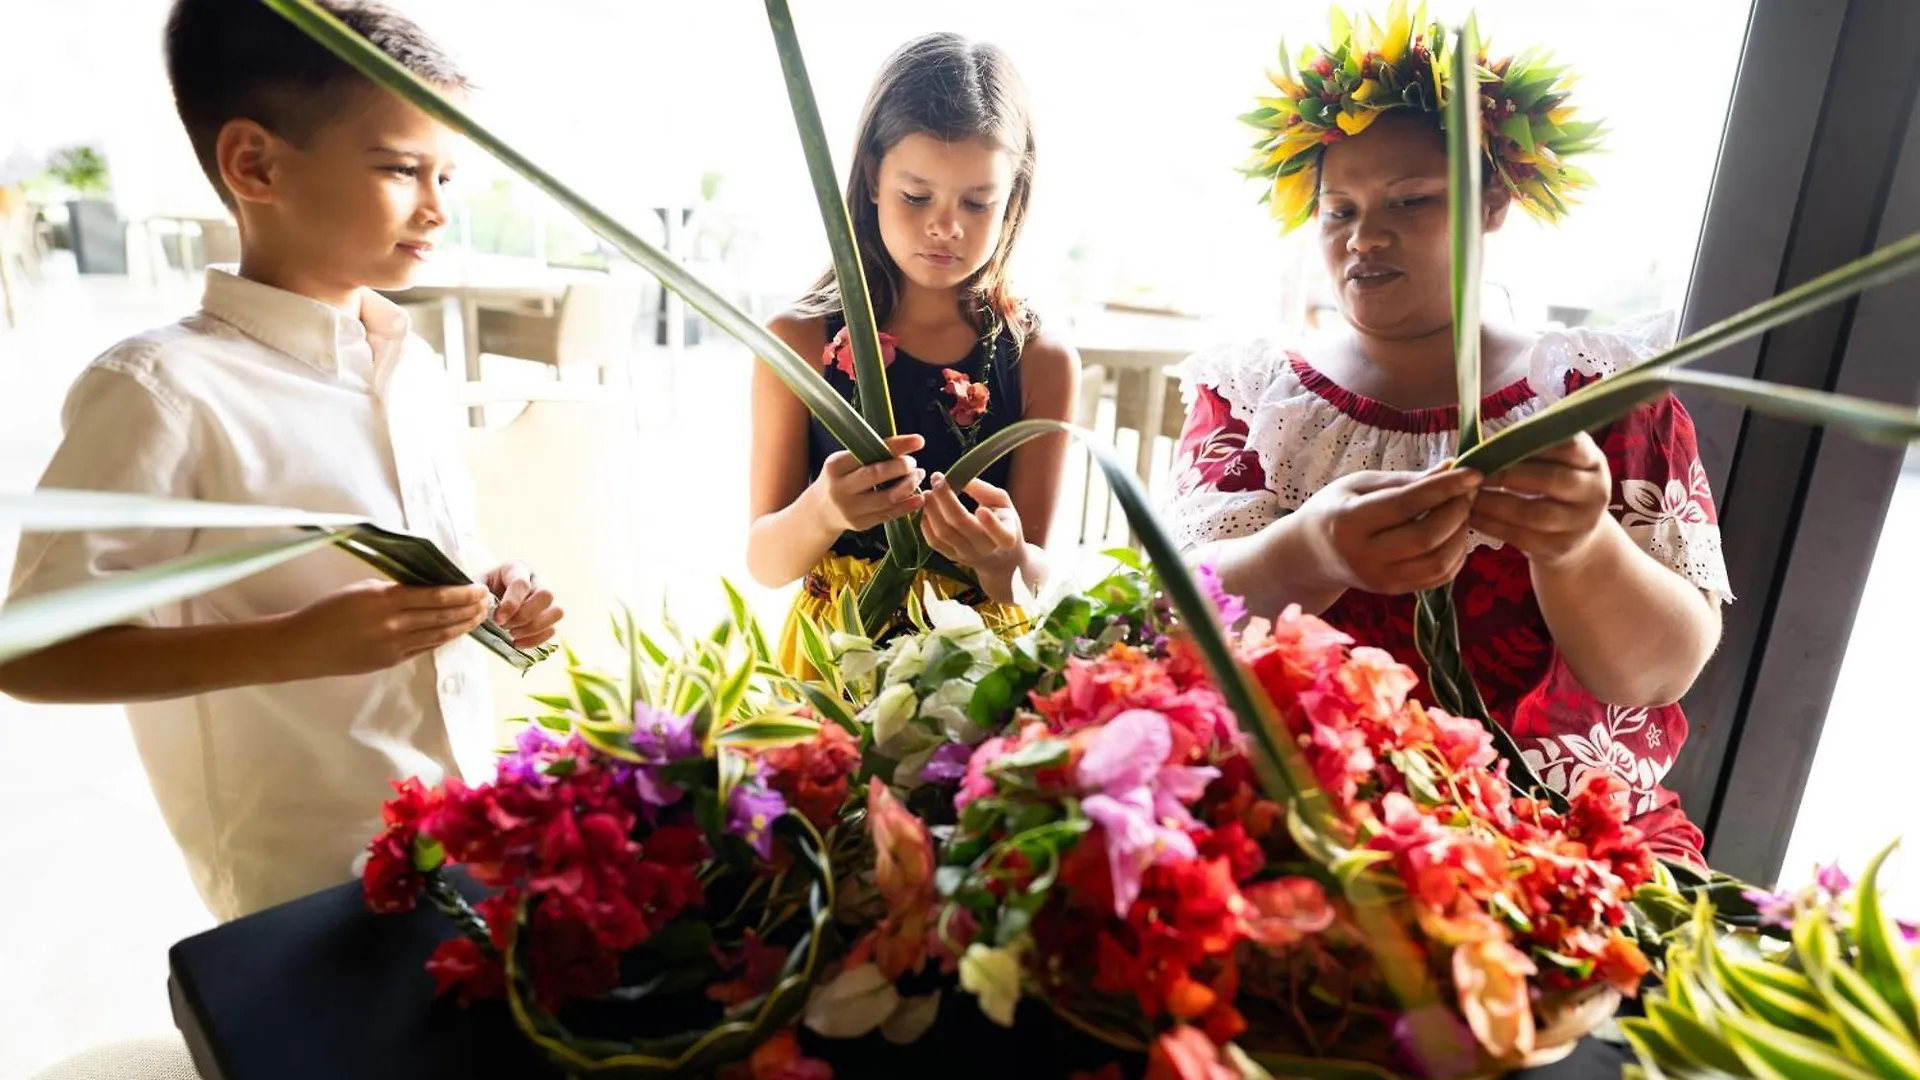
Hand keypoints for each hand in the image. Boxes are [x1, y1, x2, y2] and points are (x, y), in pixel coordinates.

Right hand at [276, 580, 490, 677]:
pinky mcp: (391, 661)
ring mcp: (394, 646)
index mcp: (385, 599)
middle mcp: (394, 624)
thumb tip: (426, 587)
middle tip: (487, 602)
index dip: (462, 593)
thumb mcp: (362, 589)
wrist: (304, 646)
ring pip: (439, 634)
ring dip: (463, 625)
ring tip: (479, 616)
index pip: (435, 595)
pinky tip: (456, 631)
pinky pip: (425, 647)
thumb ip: (395, 590)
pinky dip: (444, 638)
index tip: (478, 588)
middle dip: (470, 608)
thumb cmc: (329, 611)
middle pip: (443, 615)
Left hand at [486, 561, 563, 647]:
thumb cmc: (481, 589)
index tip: (497, 619)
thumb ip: (478, 593)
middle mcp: (537, 579)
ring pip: (557, 612)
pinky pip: (553, 629)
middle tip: (505, 625)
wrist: (488, 595)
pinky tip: (517, 642)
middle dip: (525, 616)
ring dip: (534, 628)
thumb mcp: (475, 585)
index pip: (522, 583)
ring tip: (513, 634)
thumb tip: (487, 605)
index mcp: (516, 568)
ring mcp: (547, 598)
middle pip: (547, 595)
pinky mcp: (549, 615)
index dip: (511, 604)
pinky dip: (536, 640)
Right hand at [812, 433, 927, 533]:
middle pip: (877, 476)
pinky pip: (888, 514)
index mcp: (836, 467)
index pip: (868, 454)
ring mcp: (850, 509)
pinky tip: (919, 497)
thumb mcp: (843, 463)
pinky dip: (907, 506)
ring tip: (918, 475)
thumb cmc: (839, 479)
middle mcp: (840, 489)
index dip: (895, 447)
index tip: (918, 441)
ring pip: (887, 498)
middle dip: (901, 467)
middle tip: (914, 463)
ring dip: (908, 486)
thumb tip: (904, 445)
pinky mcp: (860, 524)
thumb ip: (866, 455)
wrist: (819, 512)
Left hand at [921, 473, 1024, 578]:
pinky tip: (927, 508)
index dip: (991, 524)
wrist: (997, 556)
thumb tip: (962, 479)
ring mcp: (967, 555)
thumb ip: (985, 491)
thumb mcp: (1002, 503)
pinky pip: (934, 542)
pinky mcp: (952, 557)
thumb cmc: (1002, 521)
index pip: (1001, 534)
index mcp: (1007, 537)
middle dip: (946, 499)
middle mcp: (986, 549)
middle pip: (962, 525)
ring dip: (932, 510)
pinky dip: (926, 523)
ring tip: (928, 492)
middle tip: (937, 479)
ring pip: (944, 533)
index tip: (980, 509)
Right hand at [1294, 467, 1482, 595]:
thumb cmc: (1335, 509)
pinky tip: (1454, 535)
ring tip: (1460, 512)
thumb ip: (1405, 480)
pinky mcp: (1394, 592)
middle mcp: (1364, 556)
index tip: (1473, 473)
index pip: (1406, 504)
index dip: (1444, 487)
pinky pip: (1438, 577)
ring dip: (1461, 534)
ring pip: (1438, 561)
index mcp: (1349, 521)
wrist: (1310, 555)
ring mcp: (1380, 580)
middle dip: (1457, 510)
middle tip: (1468, 490)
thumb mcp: (1360, 484)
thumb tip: (1451, 468)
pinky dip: (1457, 555)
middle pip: (1427, 536)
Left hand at [1468, 433, 1611, 569]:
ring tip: (1468, 494)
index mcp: (1593, 462)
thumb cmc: (1554, 488)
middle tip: (1476, 471)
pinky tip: (1471, 516)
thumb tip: (1488, 441)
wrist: (1575, 538)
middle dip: (1509, 474)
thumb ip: (1533, 448)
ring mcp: (1581, 524)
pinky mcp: (1559, 549)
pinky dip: (1491, 525)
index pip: (1570, 445)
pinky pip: (1521, 537)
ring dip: (1494, 503)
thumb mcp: (1556, 464)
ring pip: (1534, 513)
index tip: (1500, 441)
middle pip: (1552, 480)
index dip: (1534, 442)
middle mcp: (1595, 492)